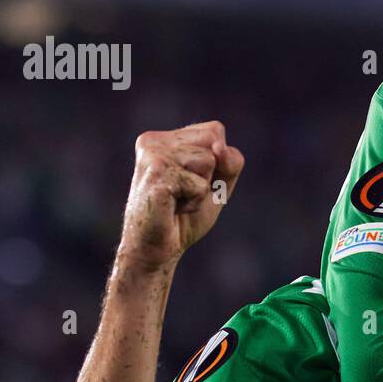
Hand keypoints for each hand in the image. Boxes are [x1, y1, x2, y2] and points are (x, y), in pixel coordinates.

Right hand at [118, 120, 244, 271]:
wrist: (157, 250)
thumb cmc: (184, 217)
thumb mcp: (218, 184)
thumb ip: (230, 162)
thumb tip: (220, 148)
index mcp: (164, 138)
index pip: (215, 131)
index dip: (217, 162)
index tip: (191, 182)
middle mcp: (154, 141)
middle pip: (214, 143)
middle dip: (210, 175)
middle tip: (184, 194)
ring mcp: (152, 157)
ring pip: (208, 161)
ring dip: (201, 190)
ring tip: (177, 201)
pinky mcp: (155, 176)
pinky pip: (199, 184)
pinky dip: (194, 202)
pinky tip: (172, 209)